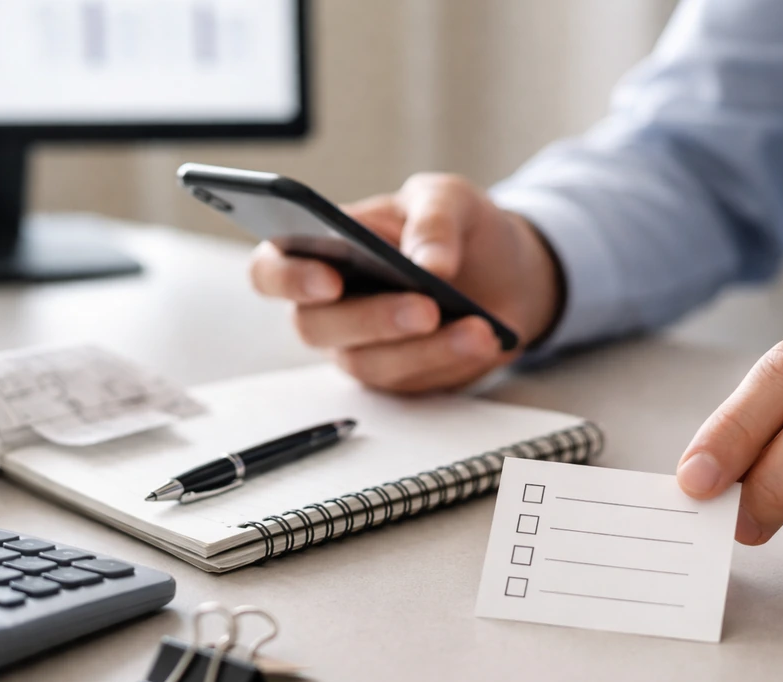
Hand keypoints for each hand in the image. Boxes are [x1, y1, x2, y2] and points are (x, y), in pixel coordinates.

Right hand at [249, 173, 561, 391]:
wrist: (510, 273)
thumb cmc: (459, 228)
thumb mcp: (450, 199)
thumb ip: (434, 221)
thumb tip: (428, 265)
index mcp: (321, 247)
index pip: (272, 269)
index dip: (288, 279)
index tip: (329, 280)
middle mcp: (329, 304)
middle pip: (316, 326)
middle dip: (372, 319)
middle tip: (425, 307)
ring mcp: (360, 346)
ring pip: (369, 363)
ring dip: (424, 348)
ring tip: (476, 328)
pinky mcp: (399, 377)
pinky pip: (412, 380)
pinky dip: (450, 359)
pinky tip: (484, 339)